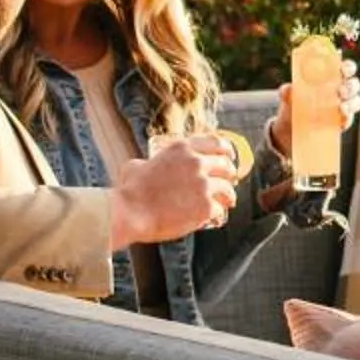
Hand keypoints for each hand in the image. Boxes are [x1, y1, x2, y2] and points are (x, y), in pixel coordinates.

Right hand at [107, 132, 242, 247]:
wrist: (130, 213)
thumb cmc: (129, 191)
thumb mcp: (136, 166)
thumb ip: (146, 163)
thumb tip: (145, 166)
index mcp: (182, 148)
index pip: (215, 142)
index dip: (226, 149)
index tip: (229, 156)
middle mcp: (196, 163)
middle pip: (225, 165)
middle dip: (230, 173)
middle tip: (230, 180)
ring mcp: (203, 185)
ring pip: (227, 188)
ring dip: (229, 195)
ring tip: (229, 201)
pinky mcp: (205, 207)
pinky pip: (220, 210)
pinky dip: (218, 214)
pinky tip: (215, 217)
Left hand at [267, 70, 359, 162]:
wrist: (290, 129)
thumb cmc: (293, 105)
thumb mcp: (288, 97)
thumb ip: (287, 92)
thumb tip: (288, 89)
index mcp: (330, 78)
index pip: (345, 68)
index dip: (348, 67)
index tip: (343, 69)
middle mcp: (340, 90)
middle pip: (354, 84)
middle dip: (351, 86)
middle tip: (342, 91)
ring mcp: (343, 106)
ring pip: (356, 100)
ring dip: (352, 102)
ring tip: (341, 107)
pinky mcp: (342, 122)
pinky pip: (350, 118)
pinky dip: (348, 117)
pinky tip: (341, 117)